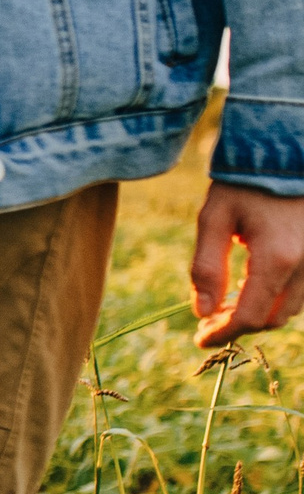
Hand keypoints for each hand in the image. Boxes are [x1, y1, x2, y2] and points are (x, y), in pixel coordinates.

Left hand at [191, 180, 303, 345]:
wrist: (285, 154)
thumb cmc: (244, 183)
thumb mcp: (213, 220)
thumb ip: (206, 268)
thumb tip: (201, 312)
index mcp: (276, 259)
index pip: (249, 316)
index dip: (222, 333)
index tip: (199, 339)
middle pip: (272, 318)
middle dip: (239, 325)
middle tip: (208, 320)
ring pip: (290, 308)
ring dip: (258, 314)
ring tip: (224, 305)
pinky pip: (301, 291)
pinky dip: (275, 299)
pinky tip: (249, 288)